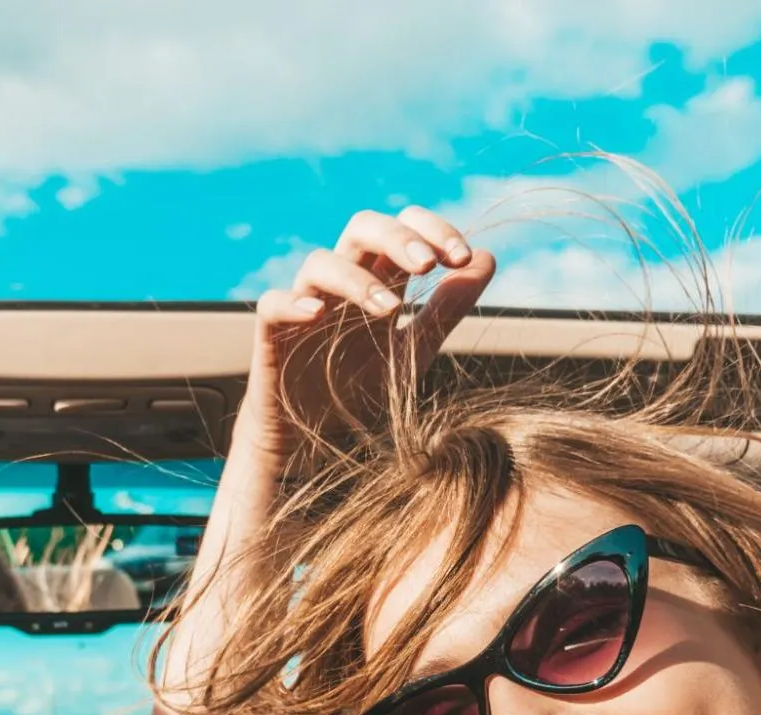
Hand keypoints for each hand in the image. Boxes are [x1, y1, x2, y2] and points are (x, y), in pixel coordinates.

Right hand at [237, 208, 496, 467]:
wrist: (316, 441)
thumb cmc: (362, 389)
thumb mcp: (415, 348)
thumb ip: (447, 307)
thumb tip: (487, 258)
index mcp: (378, 278)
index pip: (403, 228)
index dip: (432, 230)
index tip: (462, 258)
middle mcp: (342, 283)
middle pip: (362, 228)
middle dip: (397, 238)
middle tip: (428, 266)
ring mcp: (305, 304)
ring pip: (320, 262)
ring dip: (357, 279)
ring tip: (389, 311)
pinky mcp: (273, 335)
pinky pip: (273, 303)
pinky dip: (293, 303)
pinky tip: (318, 316)